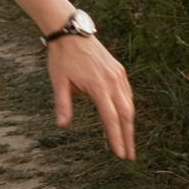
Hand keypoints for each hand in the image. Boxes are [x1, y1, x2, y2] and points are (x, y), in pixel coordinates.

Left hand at [49, 32, 135, 160]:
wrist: (71, 32)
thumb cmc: (62, 57)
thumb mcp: (58, 81)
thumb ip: (63, 104)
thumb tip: (62, 125)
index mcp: (98, 86)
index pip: (110, 118)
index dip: (116, 137)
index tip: (121, 154)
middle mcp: (113, 81)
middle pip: (125, 114)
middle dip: (128, 137)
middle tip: (129, 156)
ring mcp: (118, 75)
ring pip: (129, 105)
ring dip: (130, 124)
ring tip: (129, 142)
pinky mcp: (119, 70)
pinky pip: (127, 94)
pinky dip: (128, 109)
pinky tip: (126, 119)